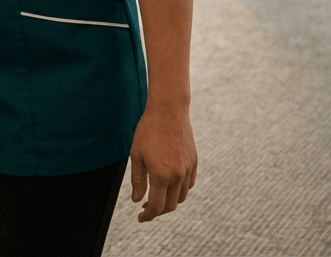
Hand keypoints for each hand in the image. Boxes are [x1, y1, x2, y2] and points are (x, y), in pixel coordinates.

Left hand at [129, 104, 196, 221]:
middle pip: (170, 206)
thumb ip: (138, 180)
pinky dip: (179, 190)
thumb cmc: (148, 131)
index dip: (148, 216)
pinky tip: (169, 185)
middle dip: (158, 211)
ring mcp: (188, 170)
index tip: (140, 218)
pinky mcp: (194, 162)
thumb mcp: (136, 155)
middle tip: (145, 208)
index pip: (156, 206)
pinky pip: (189, 184)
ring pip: (181, 197)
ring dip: (169, 201)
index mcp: (161, 176)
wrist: (168, 111)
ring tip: (156, 196)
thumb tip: (137, 200)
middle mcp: (178, 176)